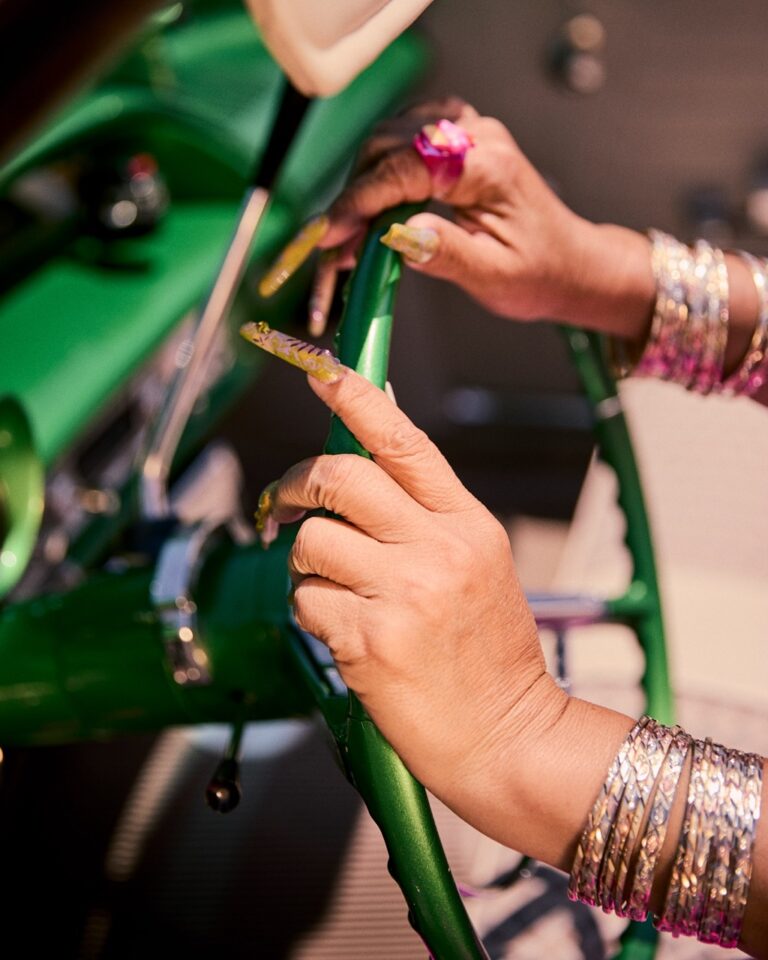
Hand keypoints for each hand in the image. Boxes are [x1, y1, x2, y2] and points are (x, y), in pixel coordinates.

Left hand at [269, 369, 565, 835]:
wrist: (508, 735)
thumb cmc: (489, 655)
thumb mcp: (476, 566)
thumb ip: (427, 518)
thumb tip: (367, 471)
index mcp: (467, 523)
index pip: (405, 442)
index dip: (356, 398)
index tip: (320, 370)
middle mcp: (437, 548)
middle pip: (339, 475)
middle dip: (296, 482)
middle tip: (284, 501)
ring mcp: (403, 592)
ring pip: (311, 540)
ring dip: (305, 564)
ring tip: (333, 590)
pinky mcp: (368, 638)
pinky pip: (305, 599)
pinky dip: (310, 611)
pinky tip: (341, 633)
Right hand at [316, 98, 654, 338]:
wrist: (570, 264)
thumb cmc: (538, 274)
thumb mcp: (493, 276)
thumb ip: (445, 252)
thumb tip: (395, 235)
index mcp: (488, 167)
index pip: (406, 168)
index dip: (359, 200)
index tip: (327, 236)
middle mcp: (478, 136)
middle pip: (390, 144)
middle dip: (353, 194)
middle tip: (331, 247)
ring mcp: (469, 131)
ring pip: (391, 136)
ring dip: (361, 182)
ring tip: (346, 236)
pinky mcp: (461, 139)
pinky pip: (405, 137)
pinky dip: (379, 168)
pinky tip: (371, 203)